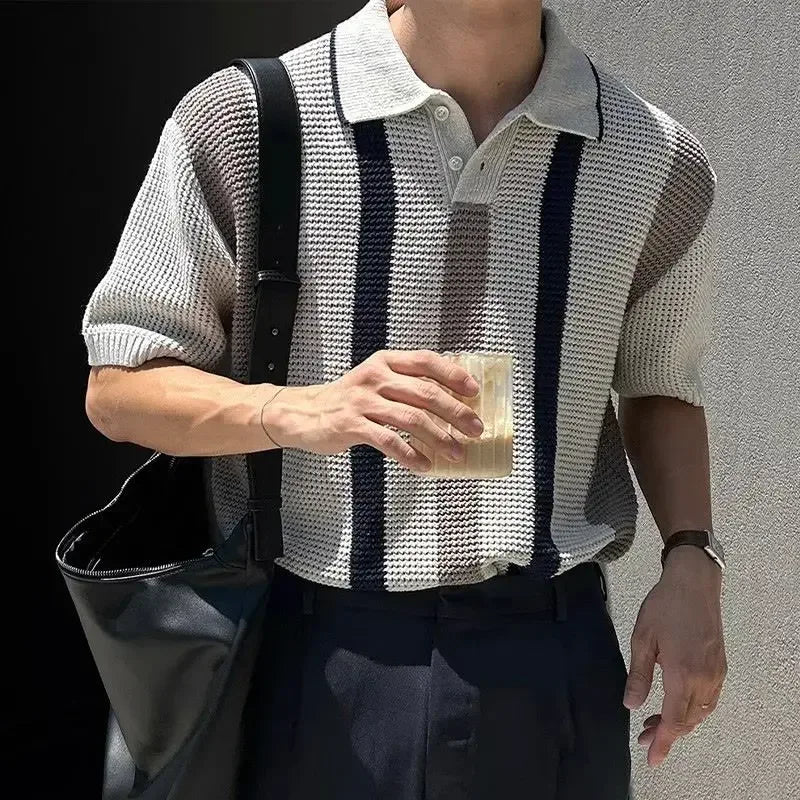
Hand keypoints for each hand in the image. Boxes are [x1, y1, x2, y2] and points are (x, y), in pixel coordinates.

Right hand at [264, 349, 484, 470]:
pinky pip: (388, 441)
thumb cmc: (347, 400)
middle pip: (426, 393)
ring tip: (456, 452)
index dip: (454, 375)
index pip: (426, 361)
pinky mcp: (352, 425)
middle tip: (475, 429)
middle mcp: (376, 377)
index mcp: (385, 362)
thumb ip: (407, 384)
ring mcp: (363, 401)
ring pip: (412, 418)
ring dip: (439, 438)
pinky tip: (423, 465)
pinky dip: (410, 455)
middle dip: (456, 412)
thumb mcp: (376, 381)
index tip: (474, 392)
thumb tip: (451, 401)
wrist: (303, 413)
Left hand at [624, 545, 726, 766]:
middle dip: (666, 734)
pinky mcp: (720, 666)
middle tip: (643, 738)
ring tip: (655, 724)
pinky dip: (693, 711)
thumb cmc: (663, 607)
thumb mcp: (642, 639)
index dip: (662, 742)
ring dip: (680, 723)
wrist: (694, 583)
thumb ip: (639, 675)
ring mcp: (716, 673)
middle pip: (687, 720)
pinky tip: (678, 706)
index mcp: (682, 674)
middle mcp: (704, 679)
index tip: (651, 759)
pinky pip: (709, 700)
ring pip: (700, 712)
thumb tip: (630, 705)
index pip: (672, 719)